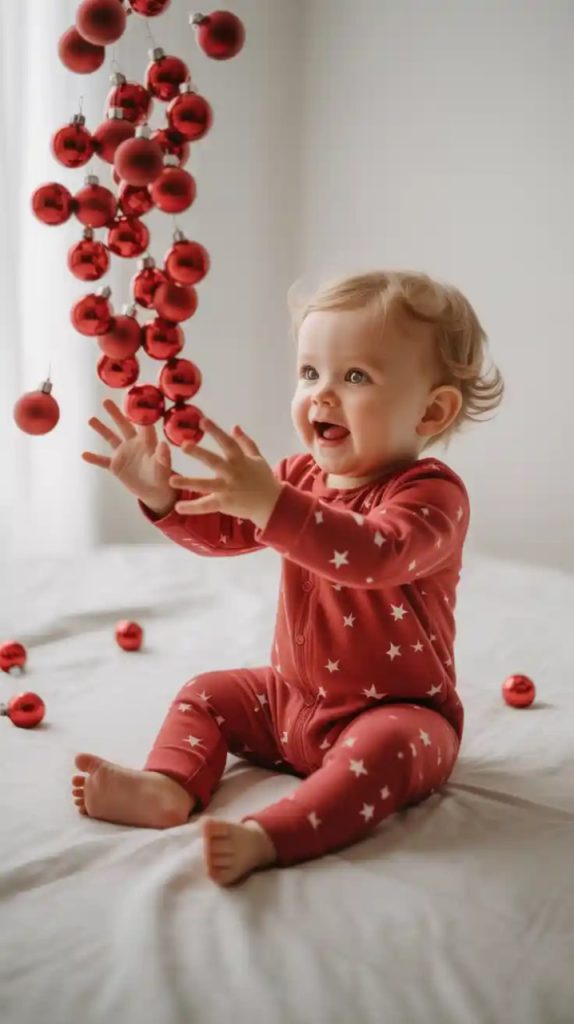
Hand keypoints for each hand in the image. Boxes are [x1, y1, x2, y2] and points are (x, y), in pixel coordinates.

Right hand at [82, 398, 176, 513]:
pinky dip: (94, 458)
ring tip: (91, 419)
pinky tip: (84, 454)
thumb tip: (163, 444)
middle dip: (115, 413)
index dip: (137, 412)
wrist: (153, 490)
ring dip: (101, 429)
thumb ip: (163, 456)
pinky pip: (103, 461)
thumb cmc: (162, 476)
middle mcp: (134, 443)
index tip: (132, 399)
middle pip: (123, 425)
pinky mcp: (116, 466)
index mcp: (147, 441)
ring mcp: (123, 454)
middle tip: (105, 401)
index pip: (142, 424)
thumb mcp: (163, 467)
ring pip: (110, 438)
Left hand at [169, 418, 281, 528]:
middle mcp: (232, 473)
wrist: (273, 504)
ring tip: (171, 480)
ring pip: (205, 485)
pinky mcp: (224, 504)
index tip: (202, 420)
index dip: (215, 431)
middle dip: (199, 453)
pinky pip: (206, 506)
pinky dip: (192, 507)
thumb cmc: (263, 479)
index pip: (227, 442)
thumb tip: (234, 426)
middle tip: (183, 446)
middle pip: (214, 461)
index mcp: (240, 459)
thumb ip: (245, 442)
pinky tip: (178, 507)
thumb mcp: (257, 458)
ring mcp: (228, 489)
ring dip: (188, 482)